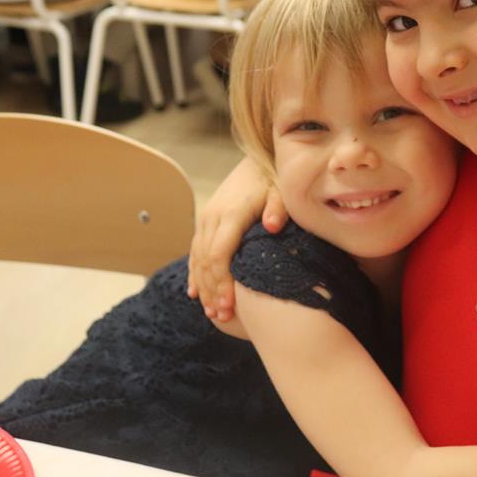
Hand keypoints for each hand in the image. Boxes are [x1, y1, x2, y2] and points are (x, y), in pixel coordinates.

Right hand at [187, 156, 288, 320]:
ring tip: (212, 313)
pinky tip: (195, 293)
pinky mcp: (206, 221)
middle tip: (222, 316)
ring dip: (203, 286)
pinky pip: (195, 250)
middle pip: (206, 261)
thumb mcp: (281, 190)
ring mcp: (206, 219)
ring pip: (197, 258)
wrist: (257, 159)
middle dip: (212, 291)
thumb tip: (273, 226)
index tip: (230, 305)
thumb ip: (278, 208)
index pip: (219, 255)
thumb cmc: (274, 178)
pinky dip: (195, 272)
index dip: (222, 282)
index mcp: (231, 214)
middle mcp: (213, 217)